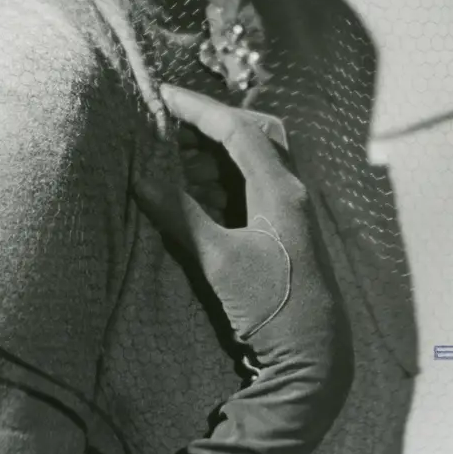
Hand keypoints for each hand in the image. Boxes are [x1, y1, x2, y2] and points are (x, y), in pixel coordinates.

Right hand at [135, 83, 346, 377]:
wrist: (313, 359)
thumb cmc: (271, 308)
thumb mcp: (217, 261)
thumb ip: (179, 214)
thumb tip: (140, 178)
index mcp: (281, 189)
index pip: (237, 129)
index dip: (198, 107)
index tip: (161, 94)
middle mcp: (290, 189)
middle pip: (254, 131)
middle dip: (211, 122)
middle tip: (170, 121)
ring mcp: (289, 208)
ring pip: (253, 157)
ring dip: (213, 151)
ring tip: (171, 157)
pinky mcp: (282, 227)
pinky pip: (251, 182)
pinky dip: (220, 176)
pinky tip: (191, 189)